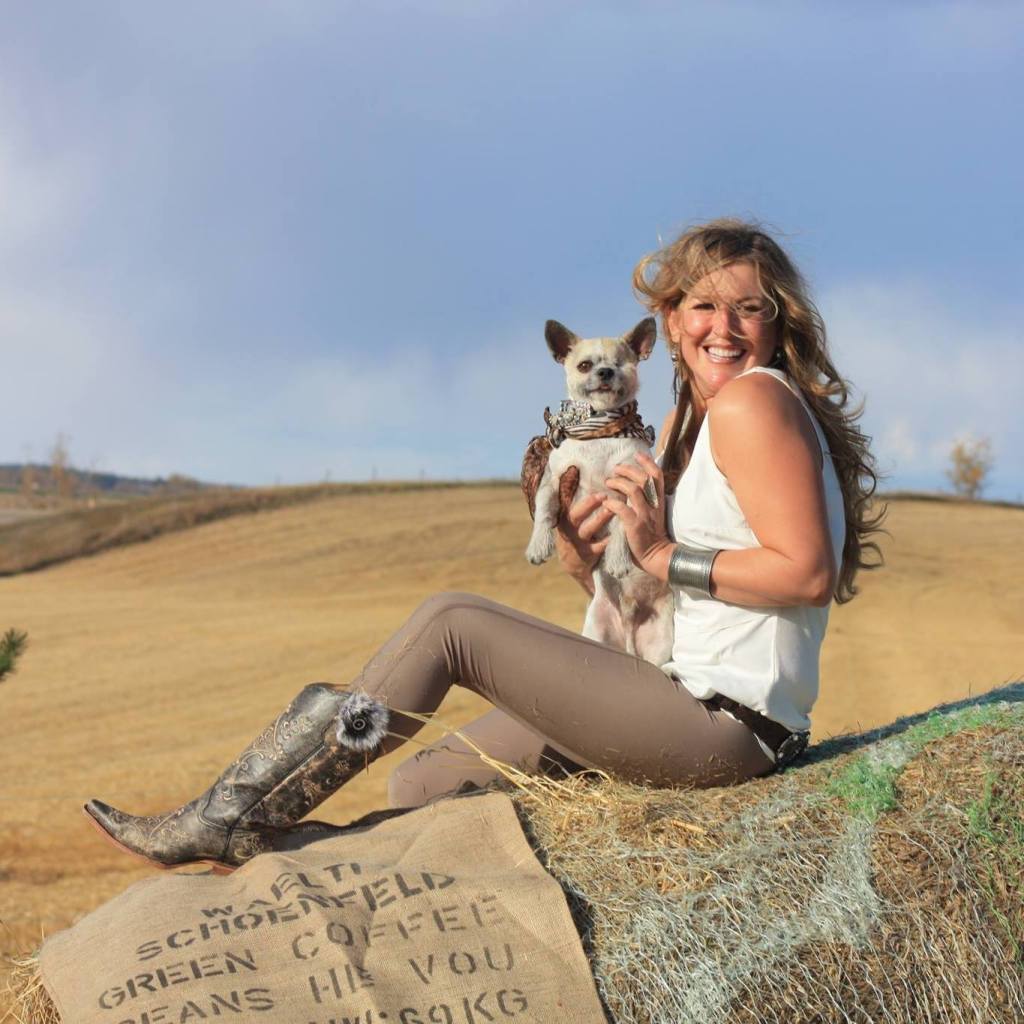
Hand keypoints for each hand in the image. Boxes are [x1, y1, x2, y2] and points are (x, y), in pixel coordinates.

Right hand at [554, 469, 612, 592]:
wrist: (573, 563)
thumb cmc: (576, 532)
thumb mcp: (572, 518)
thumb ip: (577, 501)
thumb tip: (579, 473)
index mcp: (564, 516)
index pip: (565, 500)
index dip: (570, 488)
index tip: (579, 475)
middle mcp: (567, 529)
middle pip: (575, 515)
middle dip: (588, 504)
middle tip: (603, 494)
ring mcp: (576, 542)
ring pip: (588, 530)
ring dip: (600, 519)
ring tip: (612, 509)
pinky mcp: (586, 555)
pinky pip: (599, 547)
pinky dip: (609, 540)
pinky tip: (620, 532)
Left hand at [602, 451, 673, 579]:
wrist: (657, 557)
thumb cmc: (652, 536)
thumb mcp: (653, 514)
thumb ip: (646, 501)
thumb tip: (632, 486)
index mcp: (659, 501)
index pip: (657, 476)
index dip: (647, 463)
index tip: (637, 455)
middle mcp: (653, 505)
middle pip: (643, 478)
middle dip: (628, 469)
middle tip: (616, 469)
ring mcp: (645, 514)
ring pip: (633, 490)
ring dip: (619, 483)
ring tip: (609, 482)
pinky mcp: (635, 525)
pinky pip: (623, 509)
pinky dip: (613, 503)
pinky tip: (606, 502)